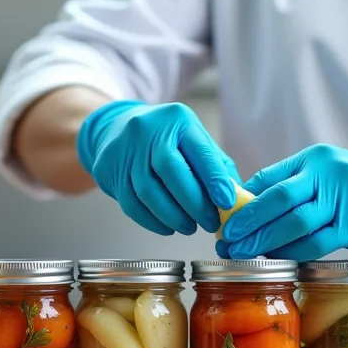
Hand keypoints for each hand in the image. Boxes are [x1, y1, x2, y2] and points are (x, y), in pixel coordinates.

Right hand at [77, 100, 238, 235]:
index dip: (215, 181)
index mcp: (178, 120)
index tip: (227, 204)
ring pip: (150, 192)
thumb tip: (238, 200)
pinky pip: (131, 204)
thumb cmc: (165, 138)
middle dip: (195, 204)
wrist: (117, 129)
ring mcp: (125, 149)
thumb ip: (216, 167)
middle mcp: (149, 131)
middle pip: (172, 172)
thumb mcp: (193, 140)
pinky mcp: (109, 169)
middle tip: (210, 224)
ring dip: (174, 217)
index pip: (199, 152)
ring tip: (189, 227)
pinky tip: (168, 227)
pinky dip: (153, 222)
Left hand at [217, 144, 347, 260]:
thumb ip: (293, 185)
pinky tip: (278, 260)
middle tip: (226, 243)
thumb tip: (247, 207)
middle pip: (277, 200)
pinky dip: (295, 253)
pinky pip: (318, 242)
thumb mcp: (327, 173)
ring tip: (245, 255)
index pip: (268, 179)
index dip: (242, 201)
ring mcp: (343, 197)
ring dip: (267, 242)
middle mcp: (326, 172)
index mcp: (313, 158)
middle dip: (248, 224)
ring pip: (296, 223)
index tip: (222, 220)